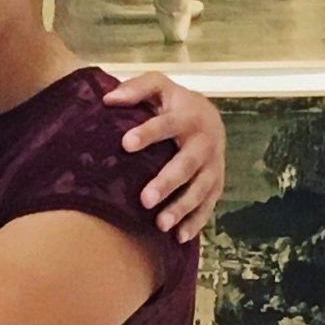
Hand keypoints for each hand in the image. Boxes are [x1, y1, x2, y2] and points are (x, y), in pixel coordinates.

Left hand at [105, 65, 225, 237]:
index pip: (167, 125)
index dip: (148, 133)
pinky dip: (195, 222)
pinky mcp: (216, 185)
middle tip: (145, 199)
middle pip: (187, 164)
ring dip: (182, 208)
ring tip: (160, 225)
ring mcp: (213, 166)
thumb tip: (108, 99)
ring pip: (200, 189)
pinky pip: (208, 206)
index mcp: (188, 116)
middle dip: (167, 182)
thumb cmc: (174, 104)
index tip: (125, 144)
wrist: (211, 118)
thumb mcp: (159, 87)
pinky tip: (179, 237)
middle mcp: (204, 142)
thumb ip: (137, 88)